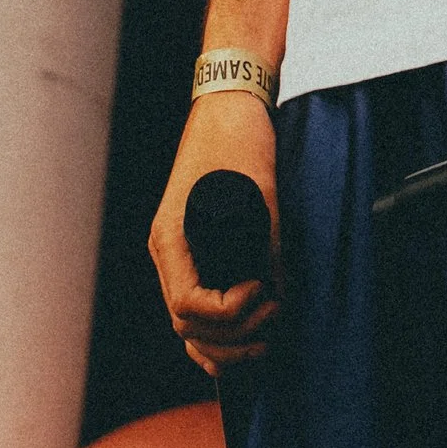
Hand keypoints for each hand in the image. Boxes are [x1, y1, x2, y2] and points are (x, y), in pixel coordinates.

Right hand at [148, 88, 279, 374]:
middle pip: (186, 326)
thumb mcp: (259, 191)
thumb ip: (267, 245)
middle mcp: (167, 254)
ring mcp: (178, 256)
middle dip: (232, 335)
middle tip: (273, 318)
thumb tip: (279, 293)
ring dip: (224, 343)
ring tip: (265, 339)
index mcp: (171, 239)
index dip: (228, 311)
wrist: (230, 104)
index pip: (188, 305)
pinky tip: (244, 341)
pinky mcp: (195, 253)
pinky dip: (216, 333)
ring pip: (188, 327)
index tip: (261, 289)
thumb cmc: (239, 139)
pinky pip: (197, 308)